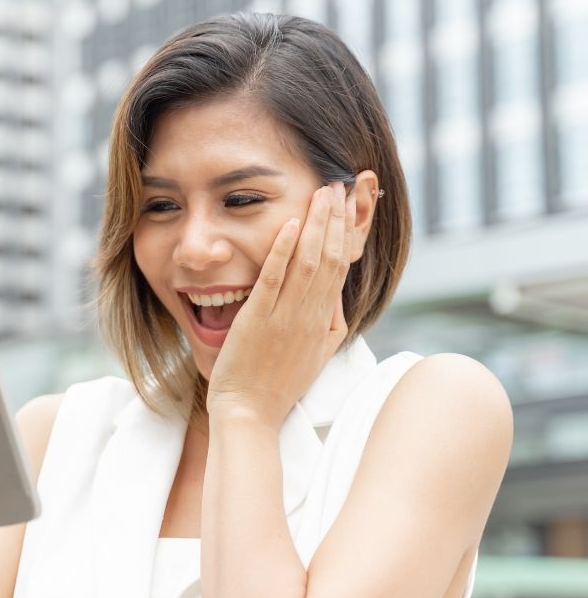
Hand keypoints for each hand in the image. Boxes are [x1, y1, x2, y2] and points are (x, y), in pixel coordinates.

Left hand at [206, 181, 355, 425]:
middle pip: (331, 257)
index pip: (341, 268)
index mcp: (323, 323)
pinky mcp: (258, 321)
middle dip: (336, 218)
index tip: (348, 204)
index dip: (346, 233)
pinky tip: (288, 224)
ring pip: (308, 263)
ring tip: (321, 192)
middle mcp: (309, 316)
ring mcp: (285, 318)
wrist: (250, 414)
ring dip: (315, 224)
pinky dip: (283, 251)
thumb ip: (328, 326)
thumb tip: (336, 301)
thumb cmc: (276, 386)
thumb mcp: (315, 357)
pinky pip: (274, 280)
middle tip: (339, 183)